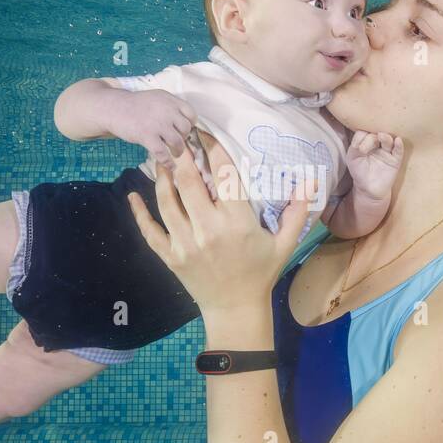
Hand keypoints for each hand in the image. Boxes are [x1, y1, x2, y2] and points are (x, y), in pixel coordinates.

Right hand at [114, 89, 198, 167]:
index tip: (184, 130)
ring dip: (178, 151)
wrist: (114, 108)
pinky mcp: (146, 136)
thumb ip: (170, 108)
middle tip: (177, 142)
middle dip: (183, 138)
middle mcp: (166, 110)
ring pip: (177, 142)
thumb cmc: (136, 105)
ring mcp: (157, 124)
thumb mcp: (156, 98)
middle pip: (185, 129)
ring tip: (175, 154)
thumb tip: (186, 125)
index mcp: (169, 100)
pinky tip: (170, 166)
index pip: (191, 113)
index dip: (190, 124)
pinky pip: (163, 153)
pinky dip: (168, 162)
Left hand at [126, 137, 313, 316]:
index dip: (212, 149)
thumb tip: (311, 181)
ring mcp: (185, 244)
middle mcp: (208, 230)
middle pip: (188, 183)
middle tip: (177, 137)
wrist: (236, 310)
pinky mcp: (171, 257)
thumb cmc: (261, 273)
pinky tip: (132, 197)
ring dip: (160, 178)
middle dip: (181, 156)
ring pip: (166, 202)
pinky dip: (139, 214)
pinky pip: (150, 232)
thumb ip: (297, 212)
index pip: (223, 175)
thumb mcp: (284, 243)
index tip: (204, 132)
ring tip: (159, 159)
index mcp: (237, 223)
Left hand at [345, 131, 402, 199]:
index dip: (362, 136)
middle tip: (363, 149)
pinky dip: (399, 145)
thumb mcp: (352, 158)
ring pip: (388, 141)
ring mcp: (387, 152)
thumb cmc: (359, 171)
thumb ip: (354, 146)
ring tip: (381, 136)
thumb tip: (361, 138)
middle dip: (371, 138)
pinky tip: (398, 140)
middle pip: (376, 135)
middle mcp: (378, 145)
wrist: (368, 189)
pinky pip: (398, 151)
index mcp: (366, 142)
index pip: (365, 133)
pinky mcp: (395, 161)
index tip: (357, 147)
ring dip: (385, 137)